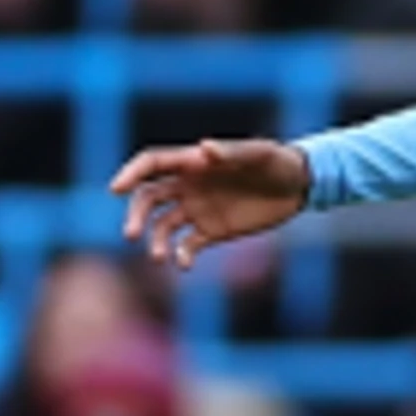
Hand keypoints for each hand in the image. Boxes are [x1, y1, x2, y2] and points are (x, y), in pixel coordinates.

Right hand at [110, 137, 311, 268]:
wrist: (299, 186)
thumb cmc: (277, 162)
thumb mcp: (258, 154)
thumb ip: (231, 153)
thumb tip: (204, 150)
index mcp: (193, 163)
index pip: (151, 165)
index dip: (131, 174)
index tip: (116, 189)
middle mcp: (188, 186)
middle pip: (148, 198)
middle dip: (136, 215)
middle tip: (131, 234)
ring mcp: (199, 209)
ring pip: (164, 226)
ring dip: (156, 241)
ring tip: (160, 257)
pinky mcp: (213, 231)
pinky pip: (188, 246)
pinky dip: (182, 256)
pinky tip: (184, 265)